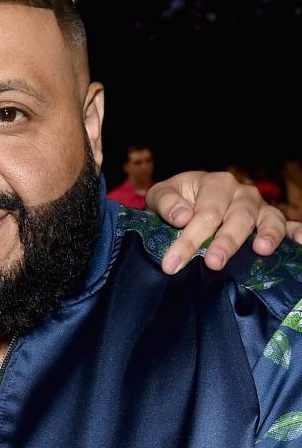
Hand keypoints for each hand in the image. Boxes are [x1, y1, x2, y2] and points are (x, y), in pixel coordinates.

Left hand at [145, 171, 301, 273]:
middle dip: (225, 242)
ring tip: (261, 250)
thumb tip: (182, 217)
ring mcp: (259, 207)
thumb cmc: (174, 200)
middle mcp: (241, 194)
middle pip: (237, 218)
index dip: (189, 239)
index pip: (204, 213)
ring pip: (268, 220)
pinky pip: (289, 225)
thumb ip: (166, 203)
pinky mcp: (271, 221)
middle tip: (213, 263)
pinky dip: (297, 233)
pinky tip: (300, 242)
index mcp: (215, 184)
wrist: (185, 201)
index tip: (173, 263)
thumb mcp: (160, 195)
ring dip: (267, 235)